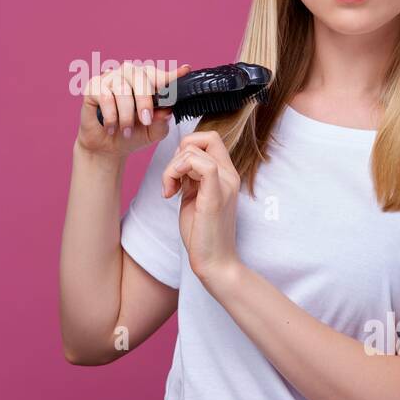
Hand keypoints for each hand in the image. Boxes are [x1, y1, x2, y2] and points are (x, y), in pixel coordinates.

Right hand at [76, 62, 191, 159]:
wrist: (107, 148)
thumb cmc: (131, 135)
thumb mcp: (153, 132)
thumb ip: (162, 121)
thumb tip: (166, 111)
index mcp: (146, 81)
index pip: (159, 75)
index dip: (171, 74)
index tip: (185, 71)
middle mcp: (128, 74)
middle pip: (140, 76)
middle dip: (145, 101)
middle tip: (146, 120)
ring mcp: (110, 78)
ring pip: (122, 89)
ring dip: (126, 114)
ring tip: (125, 131)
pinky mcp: (93, 86)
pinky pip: (105, 96)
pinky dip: (111, 115)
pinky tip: (111, 127)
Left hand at [161, 130, 241, 283]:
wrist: (214, 262)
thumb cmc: (202, 234)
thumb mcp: (193, 197)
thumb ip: (190, 177)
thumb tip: (179, 159)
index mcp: (226, 175)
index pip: (210, 139)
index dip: (187, 147)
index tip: (175, 173)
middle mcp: (230, 175)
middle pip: (206, 137)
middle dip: (179, 152)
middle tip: (171, 179)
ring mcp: (226, 184)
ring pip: (195, 150)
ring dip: (171, 168)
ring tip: (169, 191)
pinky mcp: (217, 195)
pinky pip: (202, 164)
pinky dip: (177, 171)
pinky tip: (171, 192)